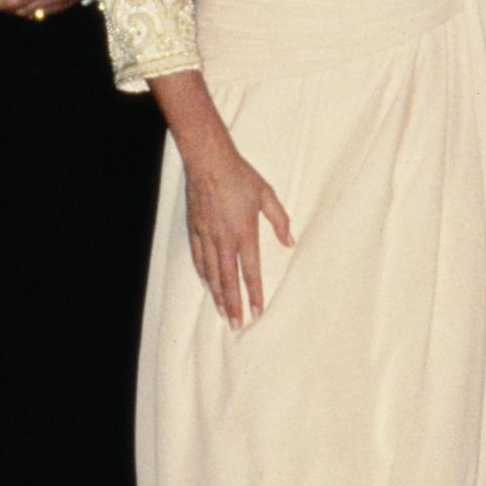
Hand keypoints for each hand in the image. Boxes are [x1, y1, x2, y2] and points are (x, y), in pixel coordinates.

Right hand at [184, 141, 292, 329]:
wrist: (208, 160)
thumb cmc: (239, 175)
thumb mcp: (266, 194)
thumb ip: (279, 220)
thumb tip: (290, 241)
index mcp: (244, 231)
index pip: (250, 271)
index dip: (254, 293)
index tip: (256, 312)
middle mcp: (224, 238)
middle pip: (228, 279)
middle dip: (233, 304)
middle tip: (236, 324)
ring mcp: (207, 234)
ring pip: (211, 272)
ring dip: (217, 294)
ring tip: (222, 311)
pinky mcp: (195, 228)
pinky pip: (198, 257)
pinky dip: (203, 274)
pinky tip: (206, 284)